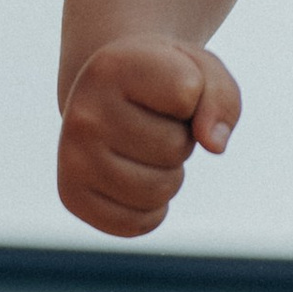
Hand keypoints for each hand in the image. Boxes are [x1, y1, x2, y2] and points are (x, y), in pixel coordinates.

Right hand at [58, 34, 241, 238]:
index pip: (187, 92)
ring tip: (144, 148)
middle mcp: (81, 112)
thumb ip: (221, 98)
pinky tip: (135, 178)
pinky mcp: (72, 196)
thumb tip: (213, 145)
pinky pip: (138, 222)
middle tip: (154, 122)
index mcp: (110, 69)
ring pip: (159, 190)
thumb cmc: (163, 83)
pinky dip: (152, 208)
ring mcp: (71, 158)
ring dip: (168, 174)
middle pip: (174, 147)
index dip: (195, 93)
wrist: (111, 96)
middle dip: (180, 138)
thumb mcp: (200, 72)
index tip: (169, 85)